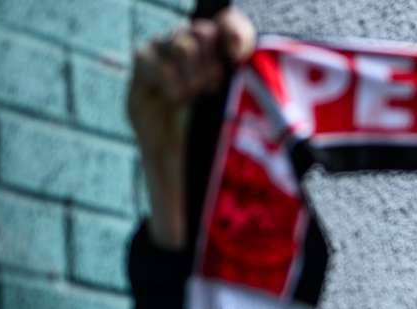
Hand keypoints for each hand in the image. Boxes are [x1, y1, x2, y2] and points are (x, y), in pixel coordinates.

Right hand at [127, 7, 256, 248]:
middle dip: (211, 59)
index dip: (234, 31)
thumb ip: (257, 92)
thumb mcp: (247, 119)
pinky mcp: (143, 71)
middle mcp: (196, 53)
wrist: (185, 177)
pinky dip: (165, 76)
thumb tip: (274, 70)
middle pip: (203, 29)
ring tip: (195, 96)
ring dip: (191, 71)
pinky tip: (175, 97)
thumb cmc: (222, 149)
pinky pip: (149, 55)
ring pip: (180, 40)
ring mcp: (168, 58)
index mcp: (224, 58)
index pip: (229, 23)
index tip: (238, 54)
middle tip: (214, 87)